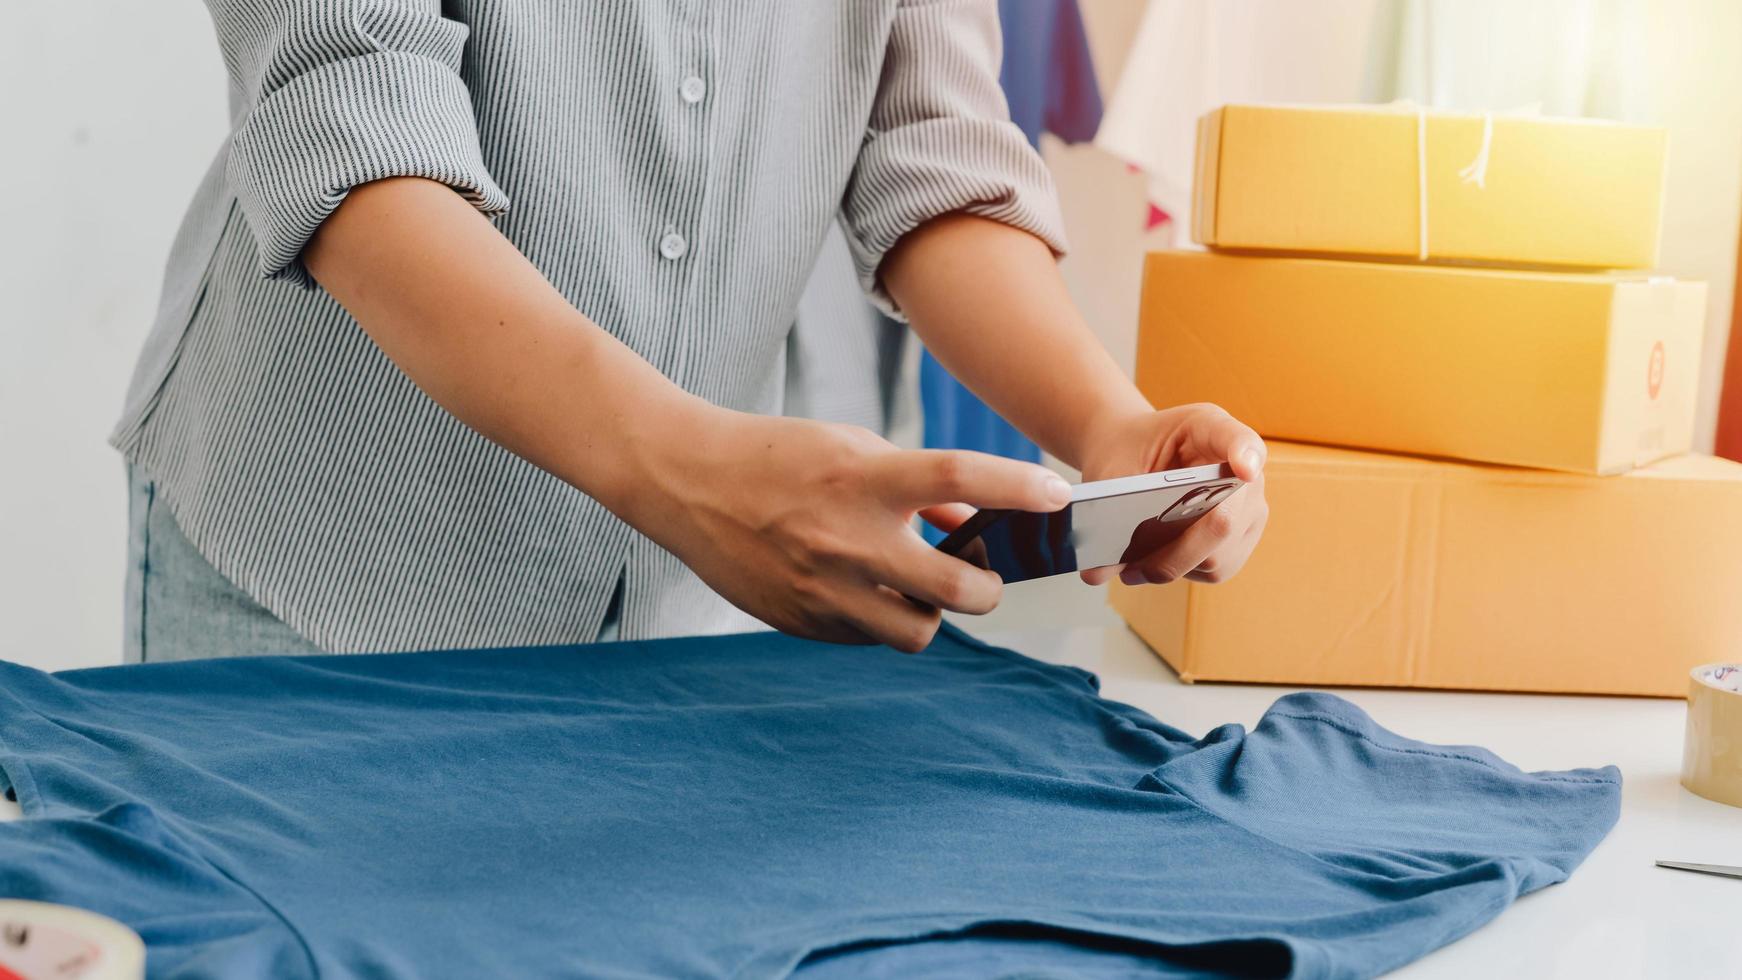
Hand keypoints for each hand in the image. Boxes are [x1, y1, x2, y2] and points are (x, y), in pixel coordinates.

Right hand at [633, 409, 1070, 652]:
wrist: (687, 484)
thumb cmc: (777, 456)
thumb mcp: (851, 447)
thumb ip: (914, 486)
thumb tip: (967, 519)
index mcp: (864, 478)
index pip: (958, 478)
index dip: (1016, 489)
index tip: (1057, 496)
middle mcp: (849, 538)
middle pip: (957, 589)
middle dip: (987, 589)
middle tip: (983, 578)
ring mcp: (825, 588)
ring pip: (917, 632)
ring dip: (932, 614)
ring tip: (917, 589)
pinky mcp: (804, 621)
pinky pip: (868, 637)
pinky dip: (878, 618)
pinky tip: (859, 590)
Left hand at [1076, 403, 1268, 586]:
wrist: (1132, 451)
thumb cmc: (1127, 450)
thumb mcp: (1114, 466)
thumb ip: (1106, 509)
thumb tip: (1096, 572)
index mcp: (1211, 429)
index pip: (1241, 440)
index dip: (1245, 455)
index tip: (1243, 468)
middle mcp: (1243, 470)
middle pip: (1224, 521)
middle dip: (1175, 553)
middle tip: (1131, 568)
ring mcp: (1249, 507)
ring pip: (1220, 556)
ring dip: (1173, 568)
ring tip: (1132, 567)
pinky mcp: (1242, 538)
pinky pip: (1217, 568)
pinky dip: (1182, 571)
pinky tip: (1153, 563)